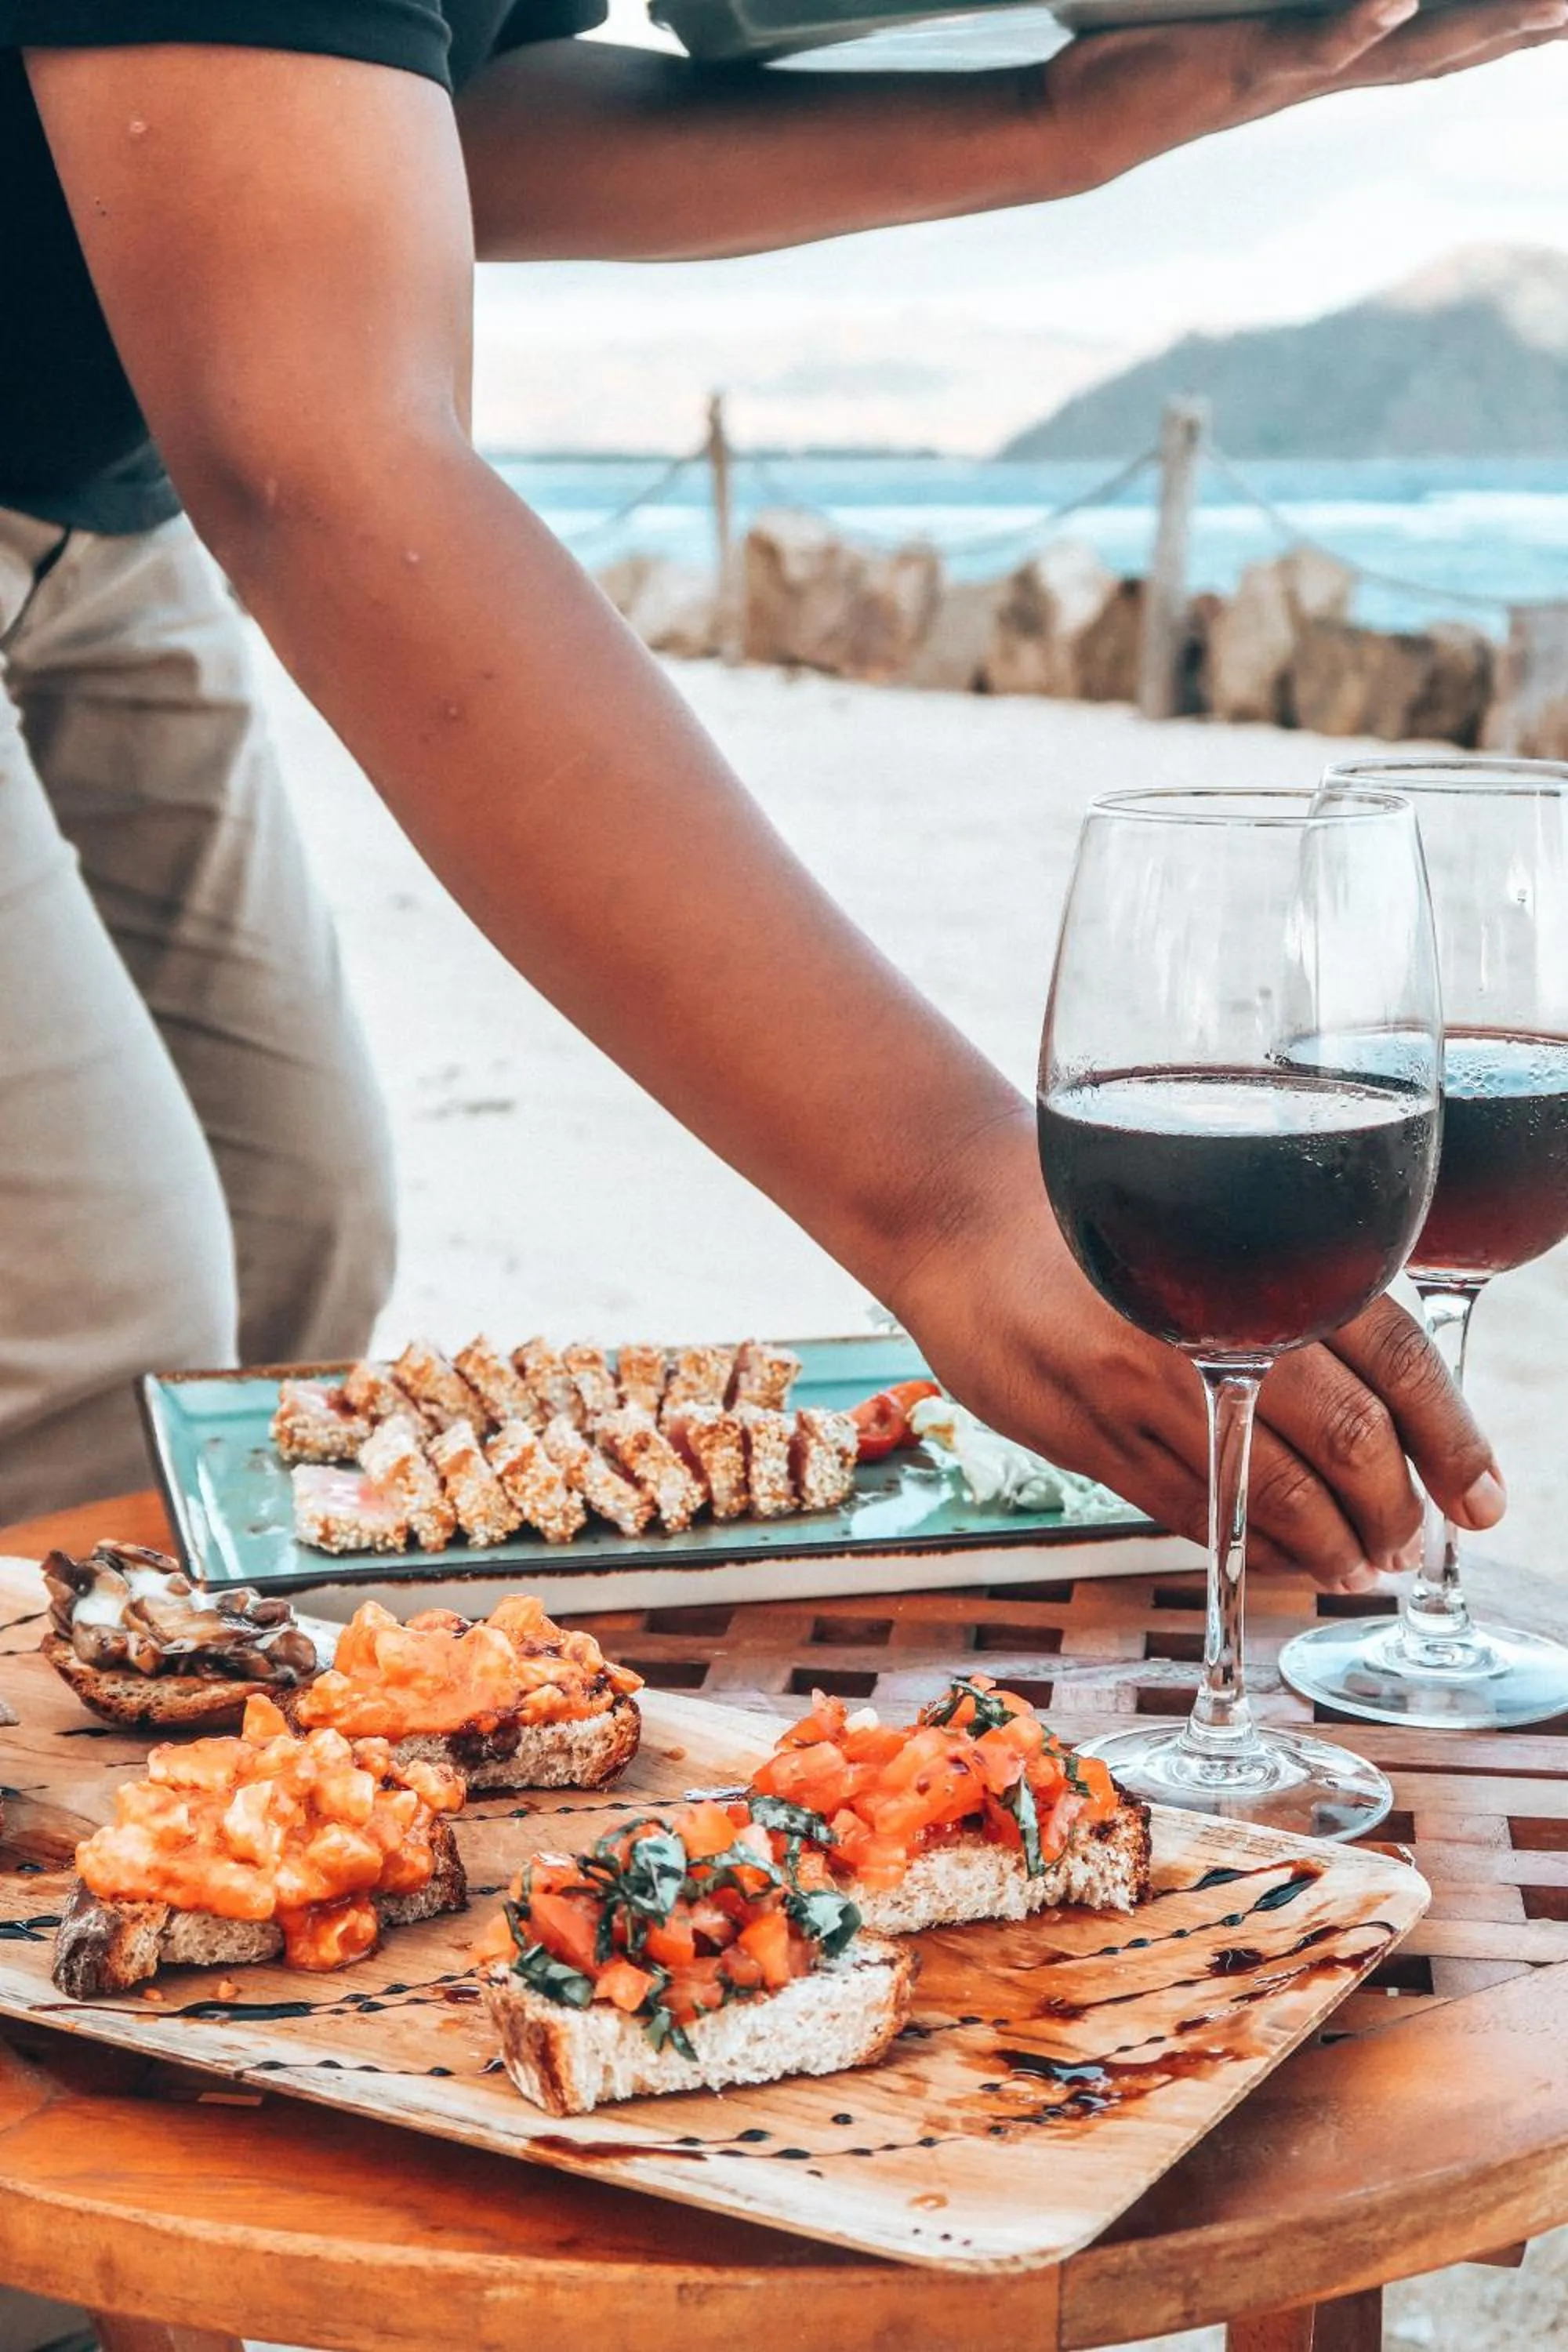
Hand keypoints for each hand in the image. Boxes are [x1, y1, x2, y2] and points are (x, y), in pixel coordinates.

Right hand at [890, 1116, 1506, 1586]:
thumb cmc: (1088, 1215)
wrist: (954, 1212)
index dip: (1451, 1438)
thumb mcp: (1199, 1226)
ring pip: (1274, 1493)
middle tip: (1411, 1542)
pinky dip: (1253, 1548)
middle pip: (1349, 1437)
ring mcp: (1143, 1388)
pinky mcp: (1089, 1439)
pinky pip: (1194, 1513)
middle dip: (1397, 1509)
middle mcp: (1207, 1326)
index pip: (1392, 1356)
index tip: (1482, 1497)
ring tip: (1358, 1565)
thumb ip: (1280, 1289)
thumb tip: (1380, 1384)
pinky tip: (1279, 1557)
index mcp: (1251, 1262)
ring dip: (1332, 1547)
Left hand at [1030, 0, 1567, 199]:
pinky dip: (1360, 24)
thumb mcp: (1242, 33)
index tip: (1566, 10)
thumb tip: (1347, 1)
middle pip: (1450, 48)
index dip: (1507, 27)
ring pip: (1406, 52)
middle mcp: (1329, 74)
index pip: (1442, 42)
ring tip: (1545, 1)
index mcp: (1335, 61)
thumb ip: (1292, 21)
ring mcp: (1293, 74)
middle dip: (1523, 25)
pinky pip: (1316, 44)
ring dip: (1476, 25)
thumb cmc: (1156, 68)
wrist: (1082, 129)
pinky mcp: (1247, 64)